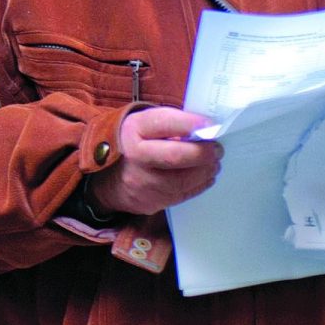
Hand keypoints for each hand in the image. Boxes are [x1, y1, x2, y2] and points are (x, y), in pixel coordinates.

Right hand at [87, 106, 222, 214]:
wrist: (107, 178)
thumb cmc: (134, 145)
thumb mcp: (143, 125)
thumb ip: (170, 124)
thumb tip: (205, 129)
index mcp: (133, 130)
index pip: (164, 123)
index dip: (190, 123)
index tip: (210, 123)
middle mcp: (134, 156)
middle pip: (176, 156)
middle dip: (203, 152)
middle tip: (217, 149)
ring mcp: (141, 183)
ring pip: (183, 180)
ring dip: (206, 170)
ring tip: (213, 163)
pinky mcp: (151, 202)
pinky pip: (182, 194)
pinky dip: (200, 184)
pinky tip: (205, 176)